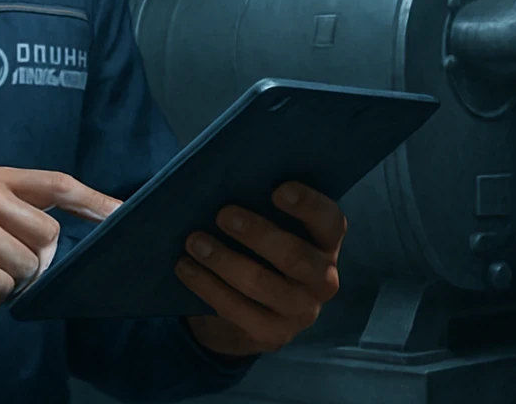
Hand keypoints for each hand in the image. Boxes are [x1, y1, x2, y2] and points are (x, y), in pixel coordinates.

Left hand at [177, 181, 345, 357]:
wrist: (244, 313)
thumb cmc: (255, 252)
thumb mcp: (265, 229)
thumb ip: (259, 207)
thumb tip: (223, 179)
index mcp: (326, 244)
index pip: (329, 221)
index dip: (308, 205)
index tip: (278, 189)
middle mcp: (323, 280)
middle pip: (295, 256)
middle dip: (256, 233)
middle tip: (222, 214)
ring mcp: (301, 312)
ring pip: (262, 284)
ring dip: (224, 260)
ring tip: (194, 241)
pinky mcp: (273, 335)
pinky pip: (237, 310)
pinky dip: (207, 286)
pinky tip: (185, 268)